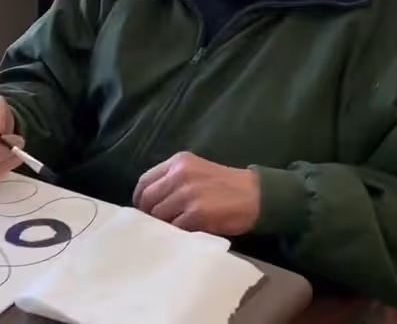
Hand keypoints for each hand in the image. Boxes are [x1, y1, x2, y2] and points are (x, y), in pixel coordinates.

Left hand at [132, 152, 259, 235]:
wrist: (256, 195)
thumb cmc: (226, 186)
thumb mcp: (196, 171)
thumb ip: (173, 180)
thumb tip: (148, 202)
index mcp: (178, 162)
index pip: (145, 181)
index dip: (140, 199)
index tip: (143, 211)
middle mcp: (180, 174)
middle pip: (148, 199)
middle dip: (149, 214)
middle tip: (157, 224)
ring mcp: (188, 193)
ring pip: (159, 215)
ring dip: (163, 225)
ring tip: (173, 229)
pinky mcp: (197, 212)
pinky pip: (175, 227)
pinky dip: (177, 233)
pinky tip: (184, 234)